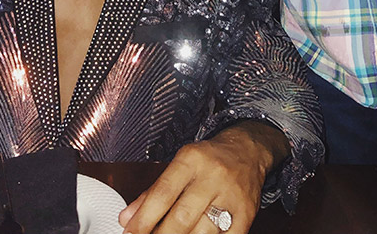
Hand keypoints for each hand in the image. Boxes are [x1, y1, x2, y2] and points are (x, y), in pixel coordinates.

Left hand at [119, 122, 288, 233]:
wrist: (248, 151)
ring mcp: (232, 195)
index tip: (130, 232)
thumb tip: (128, 218)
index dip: (143, 219)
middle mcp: (214, 176)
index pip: (162, 194)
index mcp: (192, 160)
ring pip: (202, 232)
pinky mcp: (246, 213)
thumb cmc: (209, 160)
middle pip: (181, 218)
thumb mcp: (179, 165)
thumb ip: (152, 192)